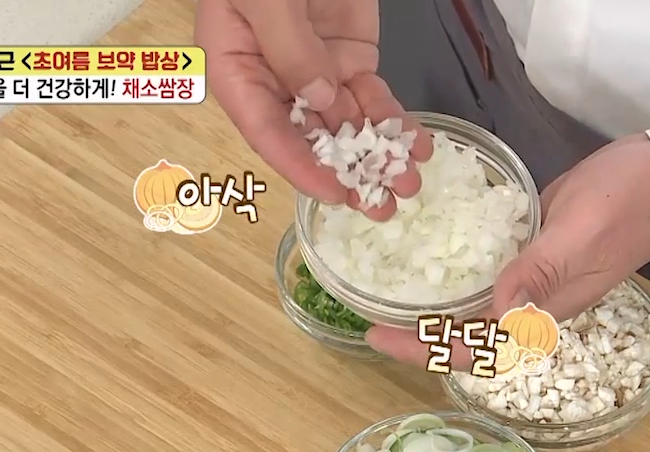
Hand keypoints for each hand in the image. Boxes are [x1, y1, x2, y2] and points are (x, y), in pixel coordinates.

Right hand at [196, 0, 433, 218]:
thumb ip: (289, 46)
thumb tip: (320, 100)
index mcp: (233, 65)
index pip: (264, 129)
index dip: (298, 165)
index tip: (334, 193)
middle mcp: (271, 76)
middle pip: (307, 137)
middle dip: (347, 173)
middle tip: (382, 206)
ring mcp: (314, 67)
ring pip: (345, 123)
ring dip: (377, 155)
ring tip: (410, 183)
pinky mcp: (349, 54)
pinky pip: (371, 96)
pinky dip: (393, 122)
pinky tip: (415, 144)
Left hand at [366, 133, 649, 366]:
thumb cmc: (628, 203)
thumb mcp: (578, 233)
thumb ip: (538, 273)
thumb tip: (496, 315)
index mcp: (542, 311)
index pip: (474, 346)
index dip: (423, 347)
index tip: (378, 336)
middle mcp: (531, 303)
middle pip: (465, 333)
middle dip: (415, 332)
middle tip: (366, 314)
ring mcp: (531, 276)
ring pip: (471, 304)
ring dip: (430, 303)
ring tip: (383, 290)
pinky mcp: (529, 248)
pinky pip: (484, 269)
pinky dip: (453, 269)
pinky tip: (424, 252)